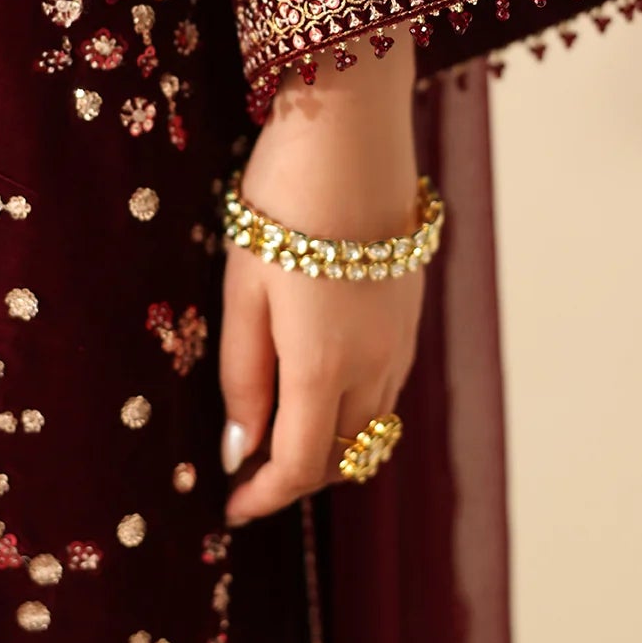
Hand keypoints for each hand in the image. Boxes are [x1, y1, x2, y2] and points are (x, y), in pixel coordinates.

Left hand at [219, 37, 423, 526]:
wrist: (354, 134)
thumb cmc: (284, 205)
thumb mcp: (242, 290)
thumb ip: (243, 375)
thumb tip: (238, 448)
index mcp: (323, 367)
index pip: (300, 466)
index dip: (263, 498)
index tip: (230, 507)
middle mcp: (373, 366)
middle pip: (342, 456)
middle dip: (297, 476)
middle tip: (248, 471)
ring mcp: (400, 339)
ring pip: (371, 425)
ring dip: (329, 444)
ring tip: (280, 430)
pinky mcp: (411, 312)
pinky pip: (387, 387)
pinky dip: (354, 408)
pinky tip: (321, 381)